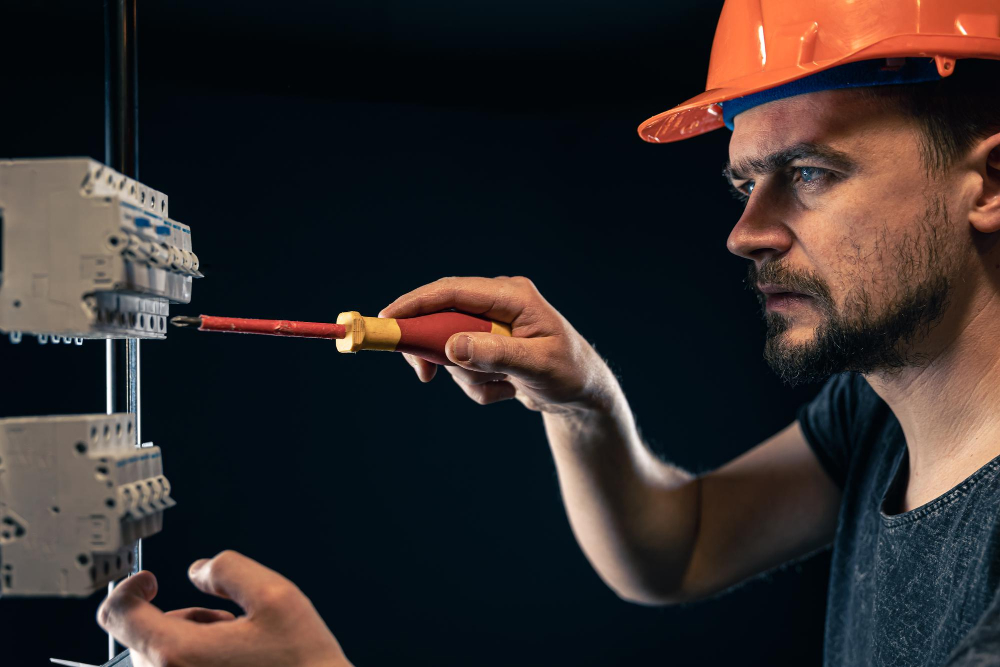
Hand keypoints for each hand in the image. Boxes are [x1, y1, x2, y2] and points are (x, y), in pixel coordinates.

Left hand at [97, 551, 351, 666]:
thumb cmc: (302, 662)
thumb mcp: (275, 595)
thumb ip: (228, 570)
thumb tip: (198, 571)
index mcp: (177, 652)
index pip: (117, 614)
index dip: (130, 587)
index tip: (150, 580)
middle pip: (141, 636)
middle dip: (179, 617)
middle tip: (225, 619)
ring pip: (158, 657)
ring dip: (187, 641)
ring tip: (234, 643)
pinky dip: (192, 662)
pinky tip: (232, 663)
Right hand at [381, 276, 619, 413]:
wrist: (584, 395)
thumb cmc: (570, 374)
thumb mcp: (536, 365)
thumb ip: (496, 354)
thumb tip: (452, 347)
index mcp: (512, 295)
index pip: (453, 292)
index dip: (416, 303)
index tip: (387, 320)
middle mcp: (498, 303)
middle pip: (442, 318)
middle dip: (436, 351)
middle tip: (424, 375)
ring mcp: (491, 323)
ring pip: (451, 350)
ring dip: (469, 378)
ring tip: (503, 387)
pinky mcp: (487, 344)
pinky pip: (463, 366)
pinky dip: (478, 386)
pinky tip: (507, 390)